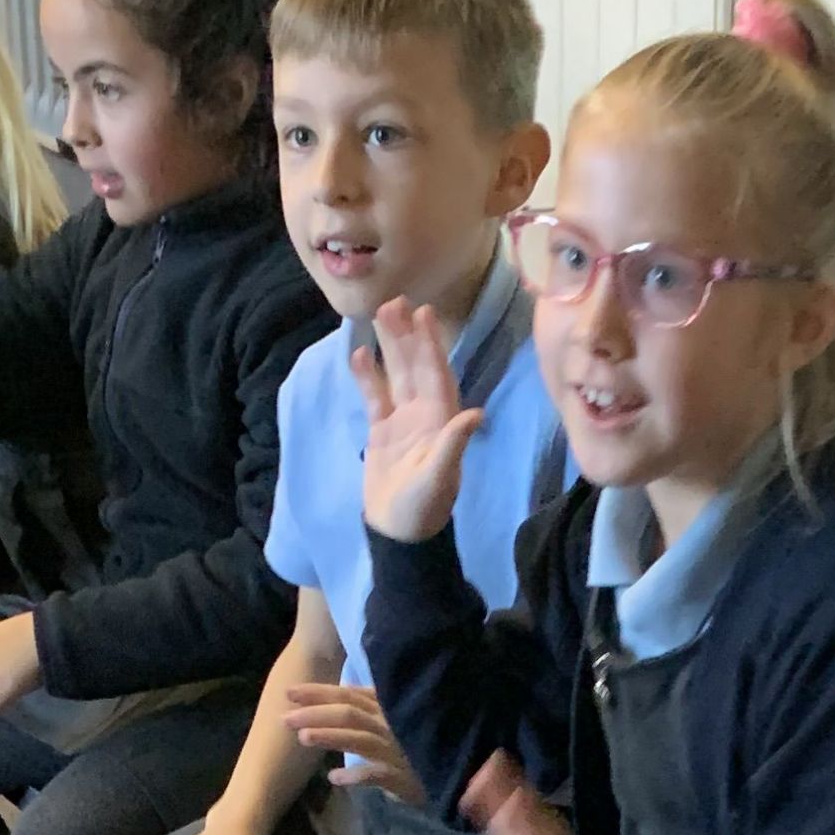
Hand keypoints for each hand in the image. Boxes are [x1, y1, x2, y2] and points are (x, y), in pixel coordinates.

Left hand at [280, 674, 422, 802]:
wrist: (457, 773)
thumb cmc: (421, 745)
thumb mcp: (396, 720)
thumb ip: (371, 709)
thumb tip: (338, 699)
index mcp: (386, 707)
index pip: (348, 695)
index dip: (318, 692)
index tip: (290, 692)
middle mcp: (390, 724)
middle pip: (348, 714)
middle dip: (315, 713)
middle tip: (285, 718)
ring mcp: (397, 749)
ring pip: (359, 738)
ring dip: (330, 736)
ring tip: (302, 738)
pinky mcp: (404, 776)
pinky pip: (377, 774)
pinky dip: (356, 775)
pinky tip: (334, 778)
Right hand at [352, 294, 482, 538]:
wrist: (397, 533)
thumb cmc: (422, 508)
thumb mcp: (439, 477)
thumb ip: (453, 444)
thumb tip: (474, 413)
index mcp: (441, 420)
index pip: (437, 373)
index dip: (432, 344)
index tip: (424, 313)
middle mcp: (424, 414)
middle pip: (416, 366)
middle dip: (407, 335)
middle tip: (396, 301)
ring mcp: (402, 421)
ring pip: (396, 374)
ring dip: (390, 347)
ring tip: (378, 314)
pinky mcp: (382, 431)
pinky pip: (375, 396)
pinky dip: (368, 376)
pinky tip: (360, 353)